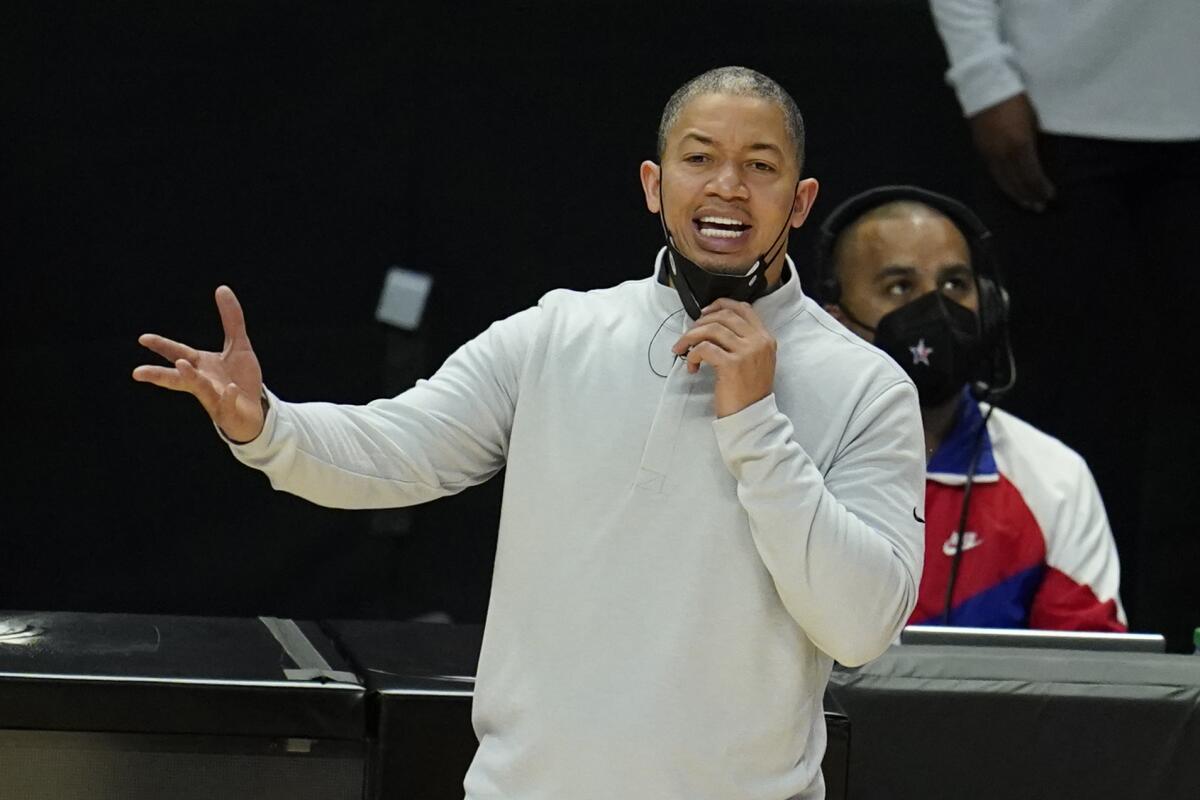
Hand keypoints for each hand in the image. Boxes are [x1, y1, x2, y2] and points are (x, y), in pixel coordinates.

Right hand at [132, 285, 265, 442]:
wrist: (254, 410)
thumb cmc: (240, 379)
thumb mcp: (239, 345)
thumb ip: (231, 319)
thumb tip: (222, 288)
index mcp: (200, 365)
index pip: (177, 352)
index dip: (161, 346)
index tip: (143, 338)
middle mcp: (202, 382)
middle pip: (177, 377)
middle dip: (159, 374)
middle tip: (137, 372)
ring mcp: (214, 398)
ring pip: (199, 389)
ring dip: (191, 378)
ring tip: (182, 365)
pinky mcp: (230, 410)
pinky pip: (227, 403)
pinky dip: (227, 396)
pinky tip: (230, 389)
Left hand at [671, 298, 776, 417]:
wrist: (752, 416)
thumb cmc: (749, 392)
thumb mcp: (756, 361)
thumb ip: (744, 341)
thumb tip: (714, 327)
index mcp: (765, 338)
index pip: (743, 308)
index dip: (720, 305)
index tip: (704, 313)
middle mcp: (759, 341)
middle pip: (724, 316)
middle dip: (700, 322)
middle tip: (688, 336)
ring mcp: (746, 352)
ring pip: (711, 329)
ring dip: (691, 337)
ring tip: (682, 349)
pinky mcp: (732, 365)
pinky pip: (704, 348)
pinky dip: (693, 355)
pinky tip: (692, 367)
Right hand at [969, 93, 1055, 211]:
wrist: (986, 87)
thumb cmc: (1016, 98)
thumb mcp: (1032, 120)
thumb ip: (1033, 142)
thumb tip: (1036, 161)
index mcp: (1020, 145)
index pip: (1031, 175)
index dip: (1041, 188)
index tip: (1051, 196)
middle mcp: (1003, 154)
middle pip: (1017, 181)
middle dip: (1029, 195)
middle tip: (1039, 207)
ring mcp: (990, 153)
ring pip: (1003, 181)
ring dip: (1016, 194)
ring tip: (1025, 204)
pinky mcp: (981, 150)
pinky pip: (994, 173)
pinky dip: (1003, 184)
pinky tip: (1010, 189)